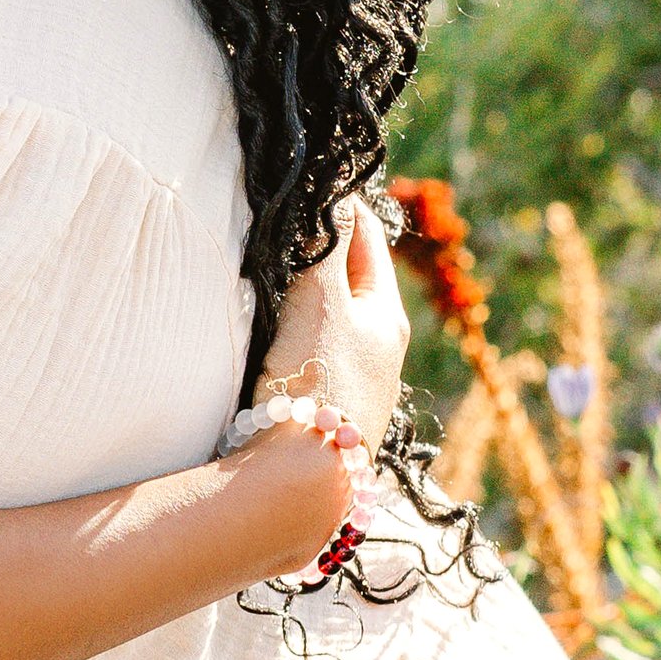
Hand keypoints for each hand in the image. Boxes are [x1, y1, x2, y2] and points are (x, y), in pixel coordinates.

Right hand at [260, 201, 409, 453]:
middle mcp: (381, 349)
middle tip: (288, 221)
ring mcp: (357, 383)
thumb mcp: (321, 299)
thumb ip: (326, 246)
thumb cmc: (318, 379)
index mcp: (387, 315)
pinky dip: (297, 332)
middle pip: (352, 280)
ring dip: (308, 294)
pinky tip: (273, 335)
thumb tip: (336, 196)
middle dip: (323, 250)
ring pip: (332, 319)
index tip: (315, 183)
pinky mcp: (329, 410)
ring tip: (274, 270)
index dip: (342, 206)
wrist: (304, 477)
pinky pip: (315, 353)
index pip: (368, 239)